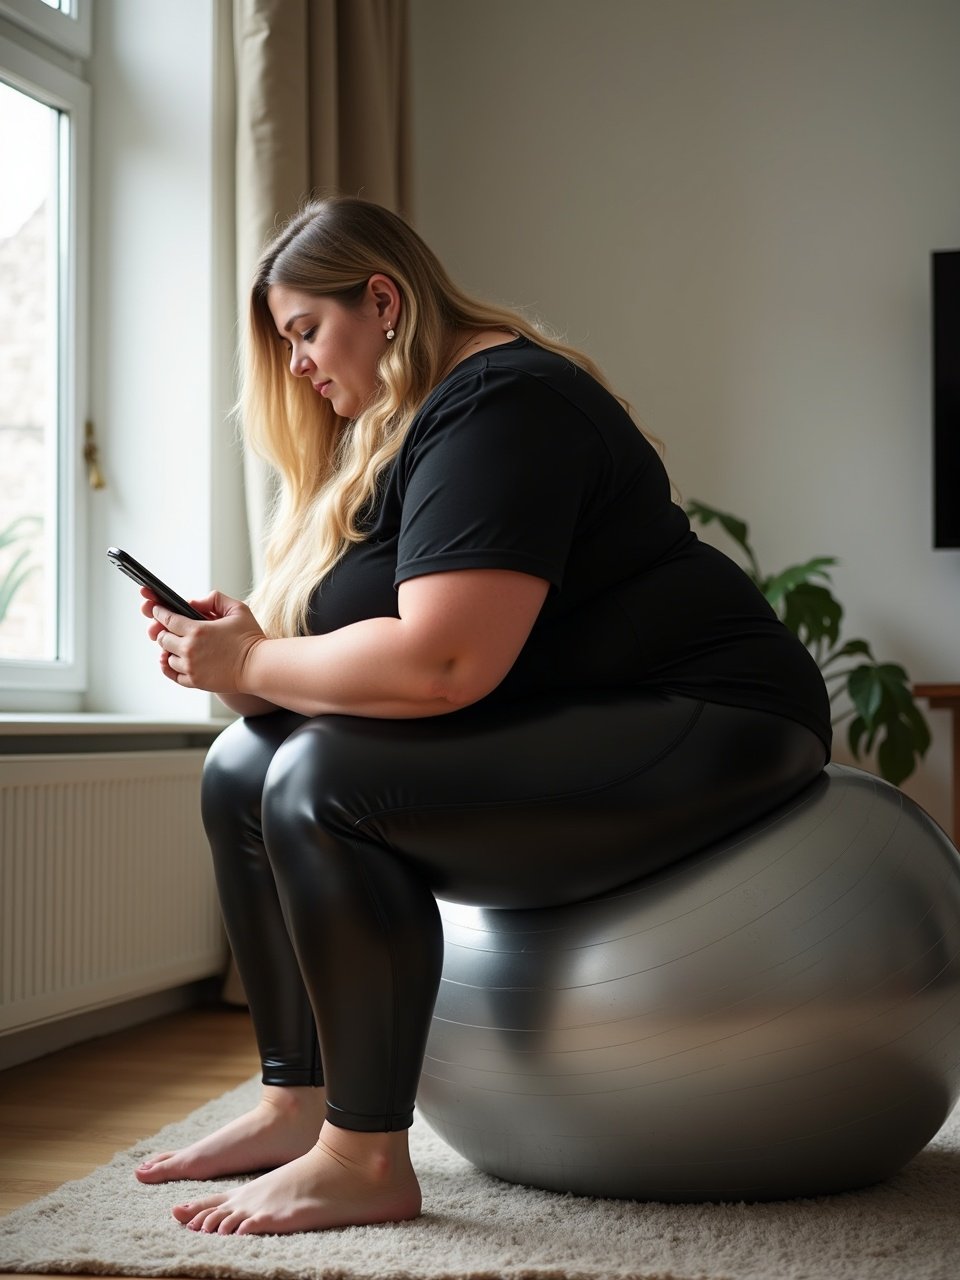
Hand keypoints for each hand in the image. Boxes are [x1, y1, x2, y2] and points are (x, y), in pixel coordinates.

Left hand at [141, 588, 265, 693]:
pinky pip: (171, 674)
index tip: (155, 609)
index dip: (159, 612)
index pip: (167, 618)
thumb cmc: (250, 638)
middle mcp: (189, 649)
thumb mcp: (237, 609)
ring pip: (166, 655)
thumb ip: (214, 599)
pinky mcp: (194, 681)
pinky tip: (171, 660)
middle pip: (162, 637)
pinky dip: (168, 666)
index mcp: (197, 630)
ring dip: (169, 648)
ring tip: (178, 644)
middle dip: (164, 630)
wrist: (258, 666)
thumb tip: (193, 602)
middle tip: (168, 628)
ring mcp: (190, 667)